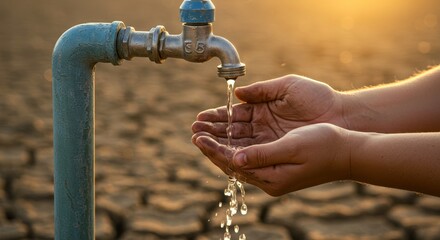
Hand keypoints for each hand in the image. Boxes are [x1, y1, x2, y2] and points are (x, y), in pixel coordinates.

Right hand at [192, 75, 346, 147]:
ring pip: (239, 146)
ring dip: (219, 144)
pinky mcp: (277, 155)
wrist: (342, 117)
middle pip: (232, 133)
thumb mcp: (288, 87)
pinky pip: (252, 156)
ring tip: (200, 141)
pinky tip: (220, 152)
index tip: (200, 119)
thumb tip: (238, 93)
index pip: (235, 117)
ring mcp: (270, 143)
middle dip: (212, 133)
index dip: (217, 118)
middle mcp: (263, 129)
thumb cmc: (317, 98)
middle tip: (195, 132)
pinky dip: (236, 154)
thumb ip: (262, 91)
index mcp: (264, 111)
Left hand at [193, 123, 350, 195]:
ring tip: (204, 132)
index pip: (233, 163)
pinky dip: (235, 144)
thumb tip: (235, 158)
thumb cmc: (323, 147)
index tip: (196, 136)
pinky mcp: (277, 164)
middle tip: (194, 132)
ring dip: (221, 144)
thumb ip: (262, 154)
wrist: (348, 152)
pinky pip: (249, 155)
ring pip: (239, 158)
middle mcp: (269, 179)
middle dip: (212, 146)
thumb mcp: (291, 148)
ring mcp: (273, 173)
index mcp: (271, 178)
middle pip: (232, 163)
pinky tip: (227, 135)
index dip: (213, 149)